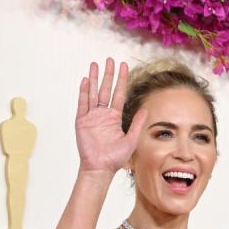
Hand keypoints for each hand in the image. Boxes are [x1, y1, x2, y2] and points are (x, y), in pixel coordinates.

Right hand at [75, 59, 146, 176]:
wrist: (100, 168)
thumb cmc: (115, 158)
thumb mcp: (131, 140)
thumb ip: (137, 124)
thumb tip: (146, 109)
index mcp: (115, 118)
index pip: (119, 94)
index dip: (121, 80)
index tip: (123, 66)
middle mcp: (103, 115)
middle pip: (106, 89)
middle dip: (108, 75)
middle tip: (110, 60)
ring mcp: (92, 117)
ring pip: (93, 93)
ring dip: (95, 78)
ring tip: (95, 64)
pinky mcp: (82, 121)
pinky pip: (83, 103)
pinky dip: (84, 92)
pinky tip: (86, 80)